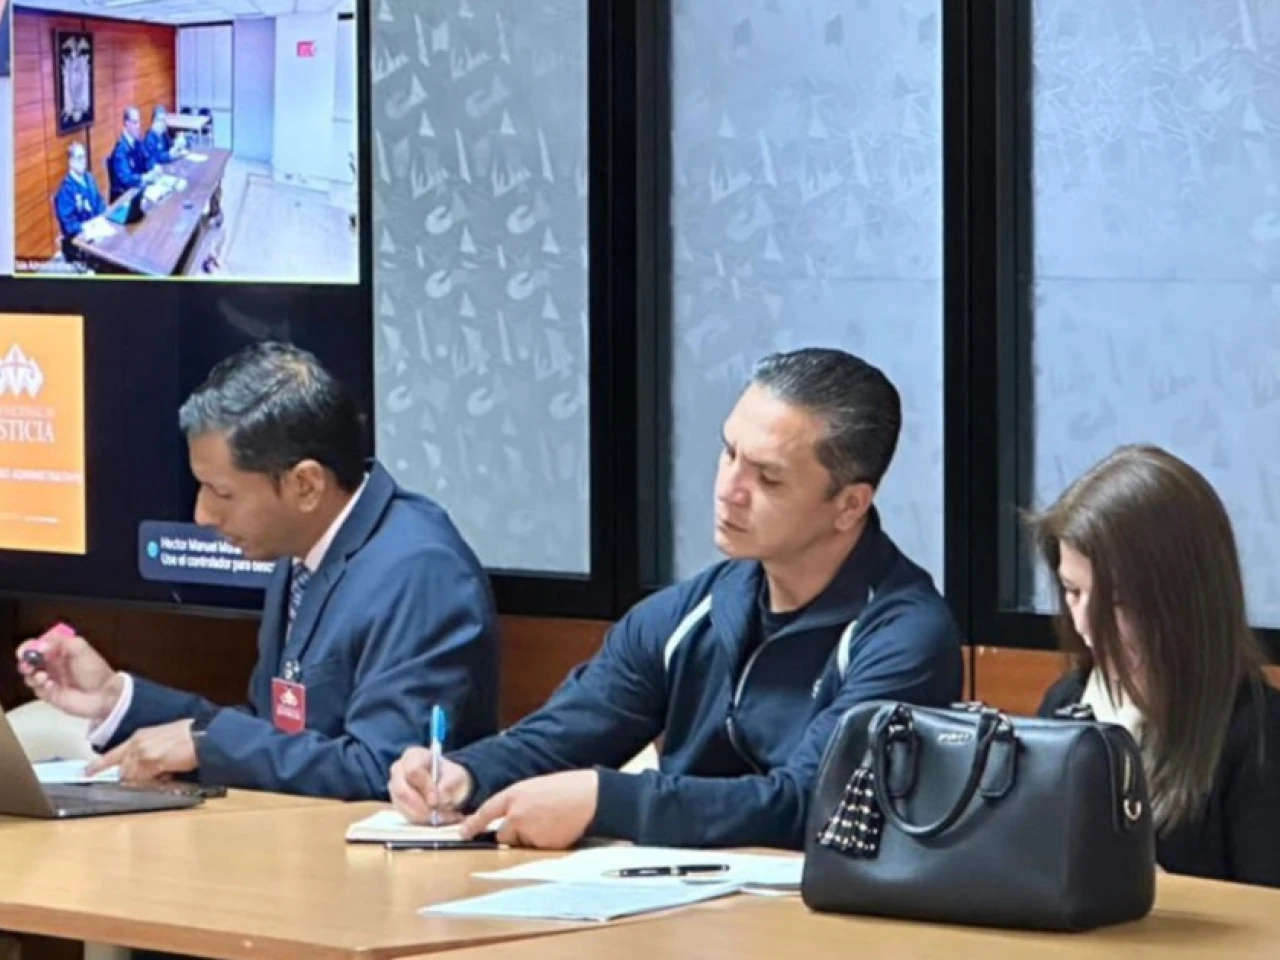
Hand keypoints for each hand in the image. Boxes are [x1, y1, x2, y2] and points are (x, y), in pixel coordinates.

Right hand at [16, 631, 123, 721]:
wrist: (103, 694)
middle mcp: (52, 663)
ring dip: (31, 675)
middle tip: (29, 666)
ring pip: (29, 675)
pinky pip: (36, 689)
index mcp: (59, 650)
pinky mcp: (49, 694)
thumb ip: (62, 642)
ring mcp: (49, 679)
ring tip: (43, 676)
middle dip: (25, 662)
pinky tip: (50, 685)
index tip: (25, 650)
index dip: (29, 646)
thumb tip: (40, 646)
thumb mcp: (82, 649)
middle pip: (28, 660)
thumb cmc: (94, 670)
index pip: (37, 644)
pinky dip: (39, 686)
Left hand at [87, 720, 196, 781]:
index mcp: (138, 737)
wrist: (202, 735)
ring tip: (166, 771)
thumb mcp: (162, 741)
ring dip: (147, 780)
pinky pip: (145, 779)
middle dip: (135, 778)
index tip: (85, 773)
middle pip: (122, 771)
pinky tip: (168, 771)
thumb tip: (143, 771)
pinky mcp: (150, 762)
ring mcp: (142, 753)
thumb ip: (147, 754)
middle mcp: (136, 744)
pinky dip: (155, 780)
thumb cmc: (189, 737)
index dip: (98, 766)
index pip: (112, 754)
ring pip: (132, 777)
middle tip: (157, 774)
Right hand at [388, 748, 471, 823]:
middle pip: (401, 791)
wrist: (448, 786)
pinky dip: (422, 821)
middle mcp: (399, 770)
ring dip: (423, 816)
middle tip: (437, 815)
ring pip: (402, 806)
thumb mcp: (457, 777)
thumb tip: (439, 799)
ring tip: (443, 818)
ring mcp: (395, 788)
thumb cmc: (450, 776)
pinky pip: (405, 816)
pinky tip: (438, 820)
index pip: (413, 771)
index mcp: (413, 756)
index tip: (436, 801)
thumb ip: (449, 785)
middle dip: (421, 806)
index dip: (424, 787)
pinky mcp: (397, 804)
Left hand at [460, 770, 598, 849]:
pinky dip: (544, 845)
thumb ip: (519, 802)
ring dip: (530, 840)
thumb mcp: (536, 788)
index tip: (463, 833)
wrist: (590, 797)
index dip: (473, 823)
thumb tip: (511, 819)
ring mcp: (528, 831)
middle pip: (502, 835)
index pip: (487, 811)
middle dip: (513, 834)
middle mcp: (516, 814)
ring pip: (521, 844)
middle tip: (535, 823)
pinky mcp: (540, 845)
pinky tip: (558, 831)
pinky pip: (536, 851)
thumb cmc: (567, 788)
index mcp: (514, 795)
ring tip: (551, 823)